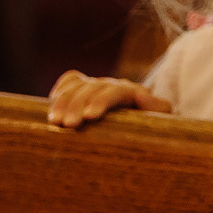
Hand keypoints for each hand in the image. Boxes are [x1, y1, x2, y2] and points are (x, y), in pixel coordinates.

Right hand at [47, 70, 169, 128]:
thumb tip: (141, 97)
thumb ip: (157, 108)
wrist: (138, 129)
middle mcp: (112, 85)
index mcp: (132, 92)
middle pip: (92, 88)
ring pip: (76, 85)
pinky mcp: (82, 88)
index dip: (101, 101)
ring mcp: (95, 85)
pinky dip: (59, 91)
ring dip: (62, 102)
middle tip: (68, 125)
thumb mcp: (160, 121)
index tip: (89, 117)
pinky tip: (52, 107)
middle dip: (78, 105)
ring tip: (55, 121)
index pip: (116, 91)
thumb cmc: (147, 130)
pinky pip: (69, 81)